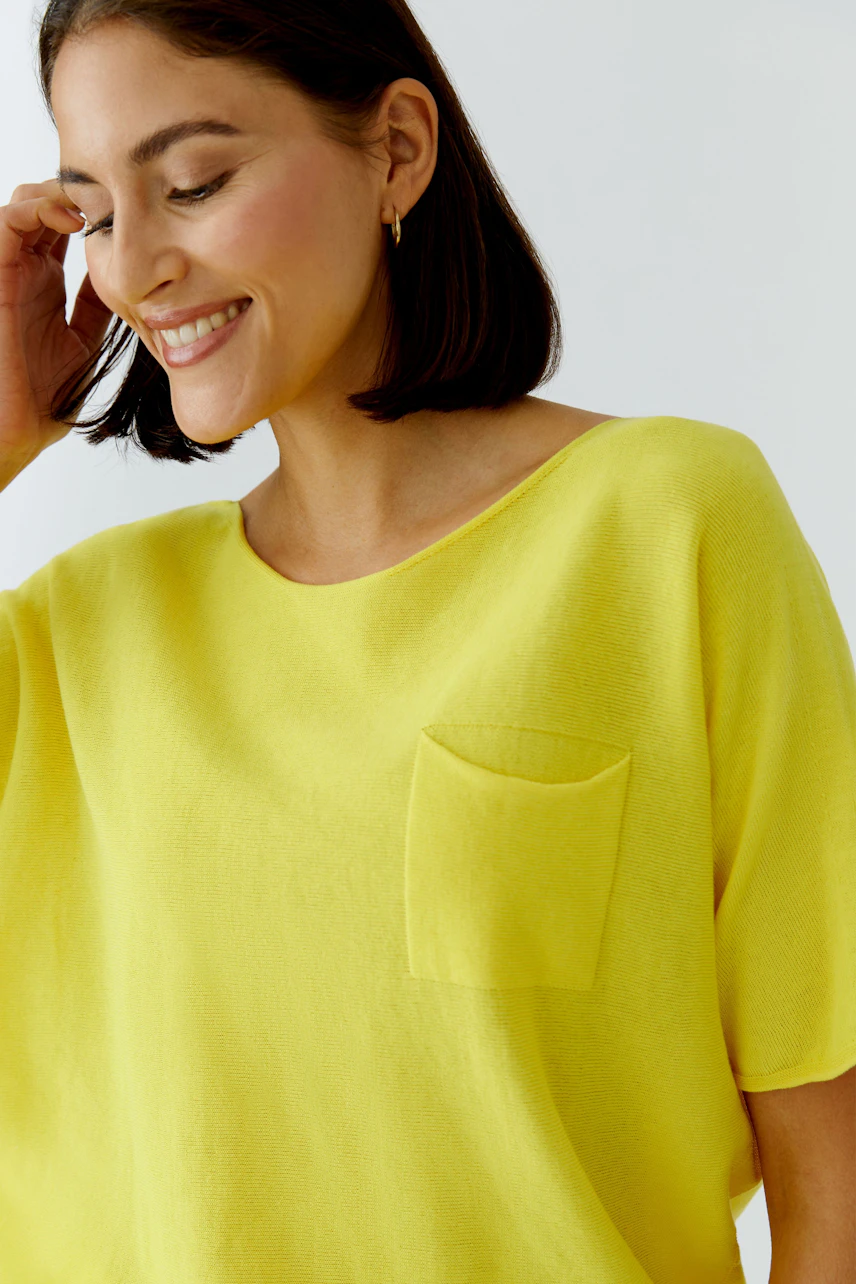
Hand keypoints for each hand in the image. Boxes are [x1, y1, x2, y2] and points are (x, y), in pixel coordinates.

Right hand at [0, 177, 112, 467]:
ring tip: (98, 200)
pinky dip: (38, 207)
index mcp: (45, 284)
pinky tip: (73, 218)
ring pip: (27, 202)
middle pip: (49, 206)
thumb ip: (98, 312)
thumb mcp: (83, 346)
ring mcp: (8, 269)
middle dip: (84, 193)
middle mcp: (24, 270)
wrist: (6, 430)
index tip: (136, 214)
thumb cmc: (38, 400)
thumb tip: (134, 285)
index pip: (68, 228)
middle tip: (120, 194)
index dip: (99, 213)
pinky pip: (8, 220)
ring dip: (63, 191)